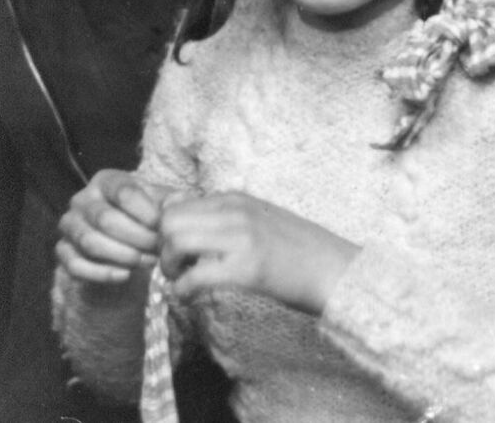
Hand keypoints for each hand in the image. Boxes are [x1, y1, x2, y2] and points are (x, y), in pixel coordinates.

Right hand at [56, 169, 174, 283]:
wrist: (126, 243)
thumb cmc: (146, 217)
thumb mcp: (160, 204)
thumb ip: (170, 202)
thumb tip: (176, 206)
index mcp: (106, 180)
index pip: (124, 192)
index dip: (146, 212)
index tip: (163, 227)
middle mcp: (81, 199)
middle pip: (106, 219)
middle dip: (137, 237)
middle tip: (158, 249)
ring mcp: (69, 225)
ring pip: (91, 243)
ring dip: (124, 256)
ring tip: (148, 262)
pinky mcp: (62, 251)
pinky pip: (76, 266)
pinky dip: (103, 273)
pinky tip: (126, 275)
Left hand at [158, 191, 359, 314]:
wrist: (333, 267)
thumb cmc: (294, 249)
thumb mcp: (256, 219)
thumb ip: (222, 216)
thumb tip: (178, 217)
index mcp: (235, 198)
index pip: (176, 204)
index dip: (166, 231)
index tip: (177, 250)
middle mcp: (235, 210)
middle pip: (168, 220)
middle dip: (162, 247)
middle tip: (176, 268)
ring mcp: (241, 236)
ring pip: (175, 241)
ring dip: (170, 267)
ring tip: (184, 280)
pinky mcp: (247, 268)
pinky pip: (194, 276)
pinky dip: (183, 290)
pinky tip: (192, 296)